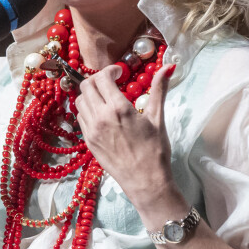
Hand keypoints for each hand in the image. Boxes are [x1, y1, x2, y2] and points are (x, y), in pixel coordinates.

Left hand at [75, 63, 177, 203]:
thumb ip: (160, 89)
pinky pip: (81, 118)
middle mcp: (100, 117)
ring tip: (106, 97)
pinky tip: (102, 114)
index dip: (110, 70)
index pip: (102, 78)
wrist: (145, 182)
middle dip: (98, 79)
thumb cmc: (155, 151)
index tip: (120, 73)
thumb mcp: (157, 118)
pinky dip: (88, 110)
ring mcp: (91, 130)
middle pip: (86, 86)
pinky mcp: (88, 142)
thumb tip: (169, 66)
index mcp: (118, 108)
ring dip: (91, 94)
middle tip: (112, 82)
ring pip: (80, 101)